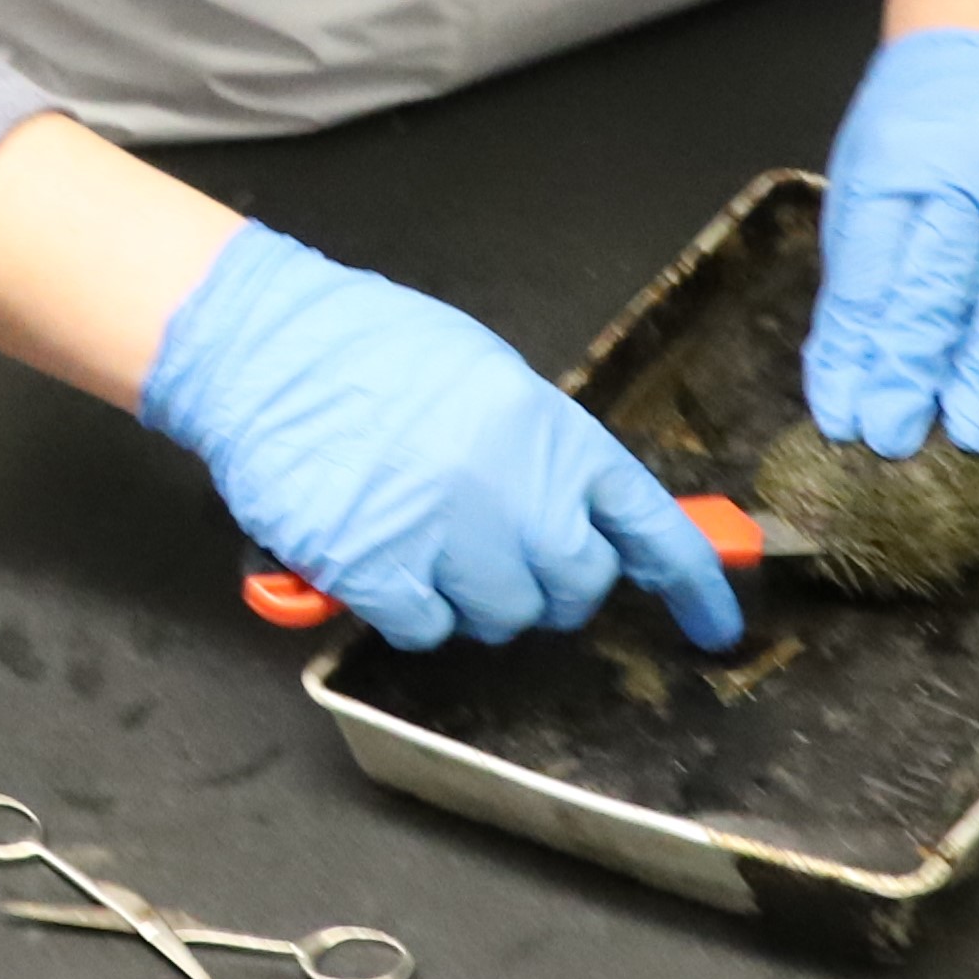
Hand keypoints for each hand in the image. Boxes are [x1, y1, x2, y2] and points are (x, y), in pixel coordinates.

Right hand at [139, 227, 740, 652]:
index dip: (691, 582)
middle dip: (549, 585)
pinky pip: (425, 630)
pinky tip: (382, 559)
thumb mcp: (486, 377)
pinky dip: (407, 610)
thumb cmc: (367, 350)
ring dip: (471, 596)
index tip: (714, 624)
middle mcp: (509, 486)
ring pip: (501, 618)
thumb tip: (578, 513)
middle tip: (502, 555)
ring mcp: (444, 533)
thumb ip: (544, 450)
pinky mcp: (378, 570)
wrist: (264, 347)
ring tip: (425, 540)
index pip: (647, 523)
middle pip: (574, 587)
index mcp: (548, 430)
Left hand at [805, 27, 978, 456]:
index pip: (872, 270)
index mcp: (896, 163)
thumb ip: (860, 271)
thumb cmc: (920, 127)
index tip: (843, 412)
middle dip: (913, 369)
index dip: (856, 349)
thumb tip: (846, 370)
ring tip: (966, 431)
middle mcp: (969, 175)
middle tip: (896, 435)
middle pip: (939, 286)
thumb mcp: (864, 179)